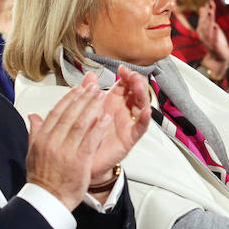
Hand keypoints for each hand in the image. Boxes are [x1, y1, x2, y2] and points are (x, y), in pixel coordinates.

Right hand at [26, 79, 110, 210]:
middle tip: (94, 87)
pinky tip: (105, 117)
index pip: (56, 112)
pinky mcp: (78, 161)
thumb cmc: (42, 179)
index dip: (69, 98)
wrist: (47, 201)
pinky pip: (90, 140)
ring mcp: (65, 151)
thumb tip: (33, 116)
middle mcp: (52, 142)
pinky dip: (98, 127)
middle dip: (83, 98)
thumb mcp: (33, 153)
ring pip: (80, 124)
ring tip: (101, 96)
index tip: (78, 88)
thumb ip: (35, 132)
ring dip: (92, 107)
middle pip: (69, 114)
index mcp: (42, 139)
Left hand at [90, 66, 151, 183]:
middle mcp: (124, 111)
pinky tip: (146, 112)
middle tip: (132, 76)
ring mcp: (128, 123)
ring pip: (141, 106)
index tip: (122, 69)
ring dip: (142, 95)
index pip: (125, 84)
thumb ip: (89, 91)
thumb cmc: (86, 134)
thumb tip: (89, 74)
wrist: (83, 160)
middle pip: (135, 93)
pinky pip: (140, 128)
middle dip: (136, 82)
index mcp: (113, 102)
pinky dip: (145, 119)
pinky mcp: (130, 138)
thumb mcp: (86, 109)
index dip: (126, 76)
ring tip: (139, 86)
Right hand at [196, 0, 228, 78]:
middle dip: (206, 14)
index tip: (209, 1)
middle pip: (204, 24)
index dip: (206, 10)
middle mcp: (203, 35)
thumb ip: (206, 18)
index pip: (203, 19)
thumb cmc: (215, 41)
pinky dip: (215, 33)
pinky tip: (216, 27)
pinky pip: (214, 39)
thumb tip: (202, 7)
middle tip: (209, 6)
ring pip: (208, 30)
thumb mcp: (211, 28)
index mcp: (202, 30)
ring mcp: (209, 41)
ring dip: (209, 21)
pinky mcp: (215, 47)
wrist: (218, 58)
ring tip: (211, 13)